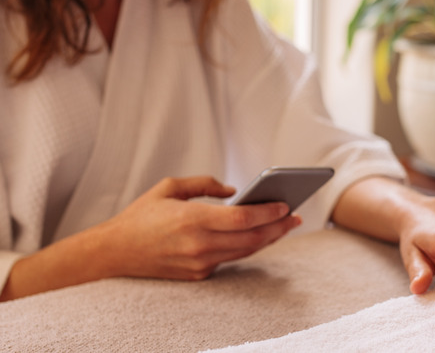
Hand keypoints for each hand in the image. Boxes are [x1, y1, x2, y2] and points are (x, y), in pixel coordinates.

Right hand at [99, 176, 301, 279]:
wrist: (114, 252)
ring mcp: (199, 263)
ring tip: (285, 226)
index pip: (242, 219)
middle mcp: (199, 245)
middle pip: (251, 238)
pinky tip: (261, 236)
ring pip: (245, 251)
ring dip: (268, 239)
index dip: (268, 213)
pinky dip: (248, 247)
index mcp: (192, 220)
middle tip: (297, 217)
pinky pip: (231, 259)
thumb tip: (235, 190)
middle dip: (278, 228)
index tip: (286, 204)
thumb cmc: (142, 215)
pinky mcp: (198, 275)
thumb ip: (204, 184)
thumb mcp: (169, 187)